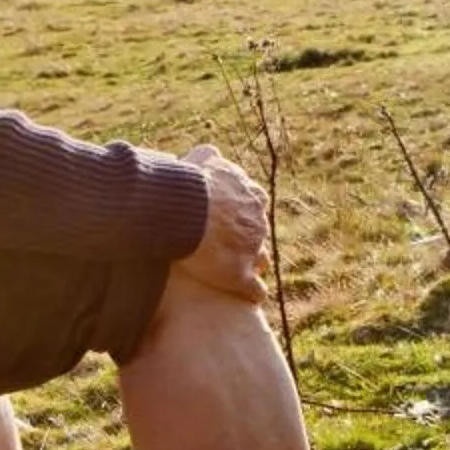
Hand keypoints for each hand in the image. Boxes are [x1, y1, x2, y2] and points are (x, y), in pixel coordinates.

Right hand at [172, 143, 269, 301]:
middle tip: (231, 246)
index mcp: (252, 197)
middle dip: (248, 239)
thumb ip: (209, 155)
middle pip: (259, 233)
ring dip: (253, 265)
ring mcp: (253, 250)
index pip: (255, 206)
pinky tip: (247, 298)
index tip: (228, 219)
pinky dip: (252, 293)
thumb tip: (210, 150)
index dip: (241, 214)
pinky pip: (255, 290)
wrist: (187, 210)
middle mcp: (258, 222)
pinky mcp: (240, 275)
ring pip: (261, 260)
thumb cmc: (191, 183)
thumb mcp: (202, 159)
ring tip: (239, 273)